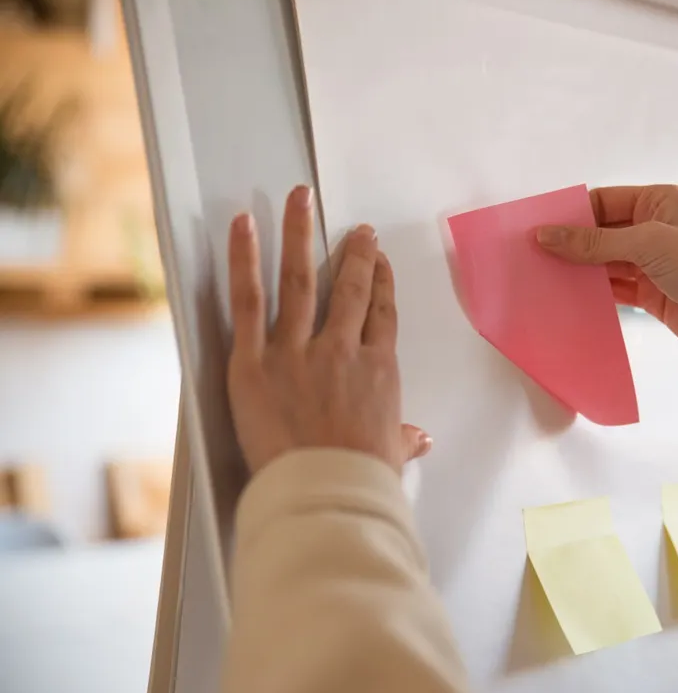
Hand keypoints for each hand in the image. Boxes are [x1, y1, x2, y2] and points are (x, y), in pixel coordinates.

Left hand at [226, 184, 430, 474]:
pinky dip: (244, 259)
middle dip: (353, 252)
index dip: (380, 281)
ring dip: (300, 233)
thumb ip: (402, 439)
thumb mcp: (390, 455)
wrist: (326, 492)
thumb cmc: (361, 478)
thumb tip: (418, 439)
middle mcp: (341, 349)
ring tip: (300, 200)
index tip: (378, 260)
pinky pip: (248, 300)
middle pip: (348, 288)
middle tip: (355, 229)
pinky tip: (244, 225)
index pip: (381, 313)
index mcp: (378, 369)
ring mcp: (297, 350)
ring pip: (300, 280)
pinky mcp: (253, 361)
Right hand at [537, 185, 677, 366]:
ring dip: (579, 270)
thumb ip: (595, 243)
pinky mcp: (652, 294)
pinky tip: (568, 297)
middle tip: (532, 255)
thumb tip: (547, 235)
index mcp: (661, 202)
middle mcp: (656, 228)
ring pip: (606, 262)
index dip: (572, 214)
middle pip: (602, 233)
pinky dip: (593, 292)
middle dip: (571, 244)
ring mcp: (654, 263)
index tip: (538, 229)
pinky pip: (615, 288)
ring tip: (542, 277)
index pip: (604, 202)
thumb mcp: (648, 245)